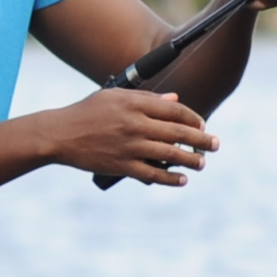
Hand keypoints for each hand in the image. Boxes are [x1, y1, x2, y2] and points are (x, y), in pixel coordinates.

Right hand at [44, 89, 216, 187]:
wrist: (60, 134)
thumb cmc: (87, 112)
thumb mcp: (115, 96)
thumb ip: (147, 98)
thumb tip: (175, 100)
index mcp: (135, 103)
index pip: (174, 110)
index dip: (194, 118)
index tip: (203, 124)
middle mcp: (135, 124)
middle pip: (178, 132)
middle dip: (202, 139)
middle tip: (215, 145)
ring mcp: (129, 146)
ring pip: (170, 154)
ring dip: (190, 160)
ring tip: (202, 163)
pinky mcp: (122, 165)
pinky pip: (153, 174)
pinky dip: (170, 178)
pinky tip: (182, 180)